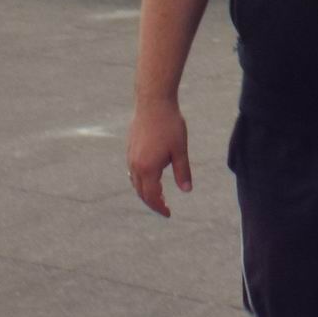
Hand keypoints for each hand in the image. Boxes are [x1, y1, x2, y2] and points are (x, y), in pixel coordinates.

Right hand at [126, 101, 191, 217]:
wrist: (153, 102)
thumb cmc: (170, 125)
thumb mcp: (180, 150)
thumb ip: (183, 172)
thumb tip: (187, 190)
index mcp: (148, 169)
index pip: (152, 196)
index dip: (160, 207)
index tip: (169, 214)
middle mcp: (135, 166)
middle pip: (142, 192)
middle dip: (152, 203)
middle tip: (165, 208)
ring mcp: (130, 157)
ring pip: (135, 182)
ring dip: (146, 192)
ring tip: (159, 196)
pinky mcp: (130, 149)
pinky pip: (132, 172)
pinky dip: (140, 180)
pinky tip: (149, 178)